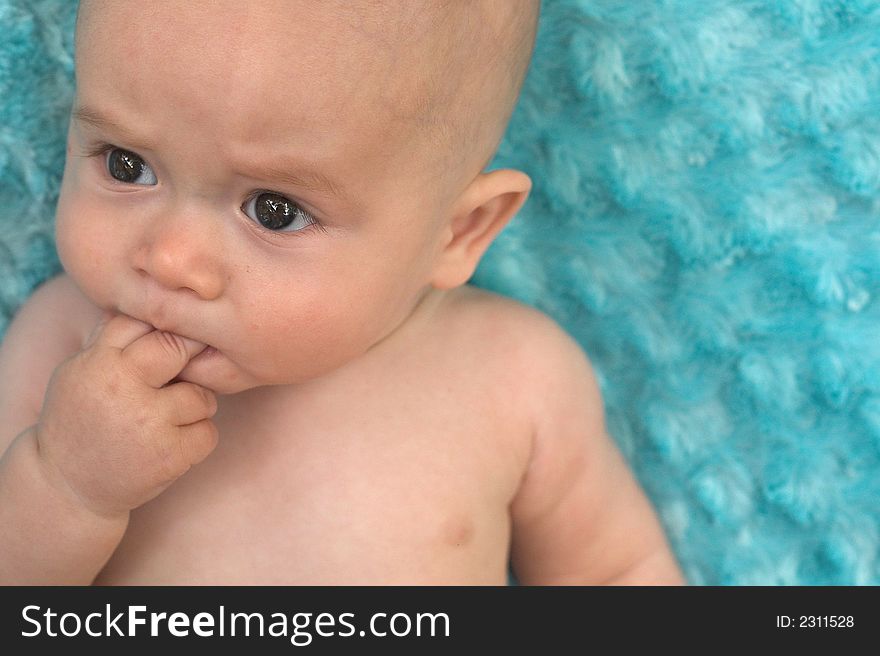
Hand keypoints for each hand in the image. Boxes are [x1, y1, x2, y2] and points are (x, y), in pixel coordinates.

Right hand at [34, 312, 218, 517]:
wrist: (68, 486)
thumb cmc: (81, 417)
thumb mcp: (81, 370)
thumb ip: (113, 337)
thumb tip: (154, 297)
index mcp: (100, 363)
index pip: (147, 323)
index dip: (169, 326)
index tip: (182, 332)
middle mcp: (125, 390)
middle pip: (180, 348)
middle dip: (191, 353)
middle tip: (192, 364)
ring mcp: (150, 424)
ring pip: (203, 395)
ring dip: (195, 405)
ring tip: (168, 417)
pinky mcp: (170, 456)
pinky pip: (208, 432)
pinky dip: (198, 437)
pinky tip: (173, 442)